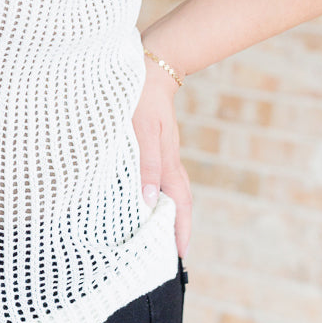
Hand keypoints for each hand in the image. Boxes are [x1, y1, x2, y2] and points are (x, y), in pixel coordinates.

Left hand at [132, 57, 192, 257]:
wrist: (151, 68)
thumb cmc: (140, 98)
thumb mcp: (141, 130)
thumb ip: (146, 163)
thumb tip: (151, 199)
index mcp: (168, 161)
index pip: (180, 204)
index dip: (181, 229)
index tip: (180, 254)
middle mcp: (169, 161)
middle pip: (179, 201)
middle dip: (178, 227)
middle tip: (170, 254)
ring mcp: (164, 153)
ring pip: (171, 190)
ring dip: (167, 213)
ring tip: (157, 235)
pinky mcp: (156, 146)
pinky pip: (161, 177)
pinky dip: (158, 194)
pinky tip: (146, 200)